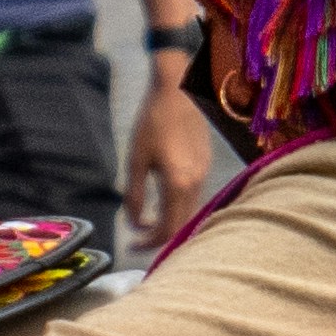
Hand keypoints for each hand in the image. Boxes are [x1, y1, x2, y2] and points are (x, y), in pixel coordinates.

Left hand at [126, 71, 220, 246]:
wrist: (177, 89)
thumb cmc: (152, 121)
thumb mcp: (136, 160)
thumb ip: (134, 196)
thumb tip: (134, 223)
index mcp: (178, 183)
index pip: (167, 229)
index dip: (148, 242)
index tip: (130, 245)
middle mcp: (197, 183)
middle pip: (181, 225)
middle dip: (159, 238)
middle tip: (138, 240)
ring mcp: (204, 174)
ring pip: (189, 212)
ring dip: (170, 222)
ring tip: (148, 222)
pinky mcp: (205, 164)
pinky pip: (194, 196)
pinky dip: (179, 207)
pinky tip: (164, 201)